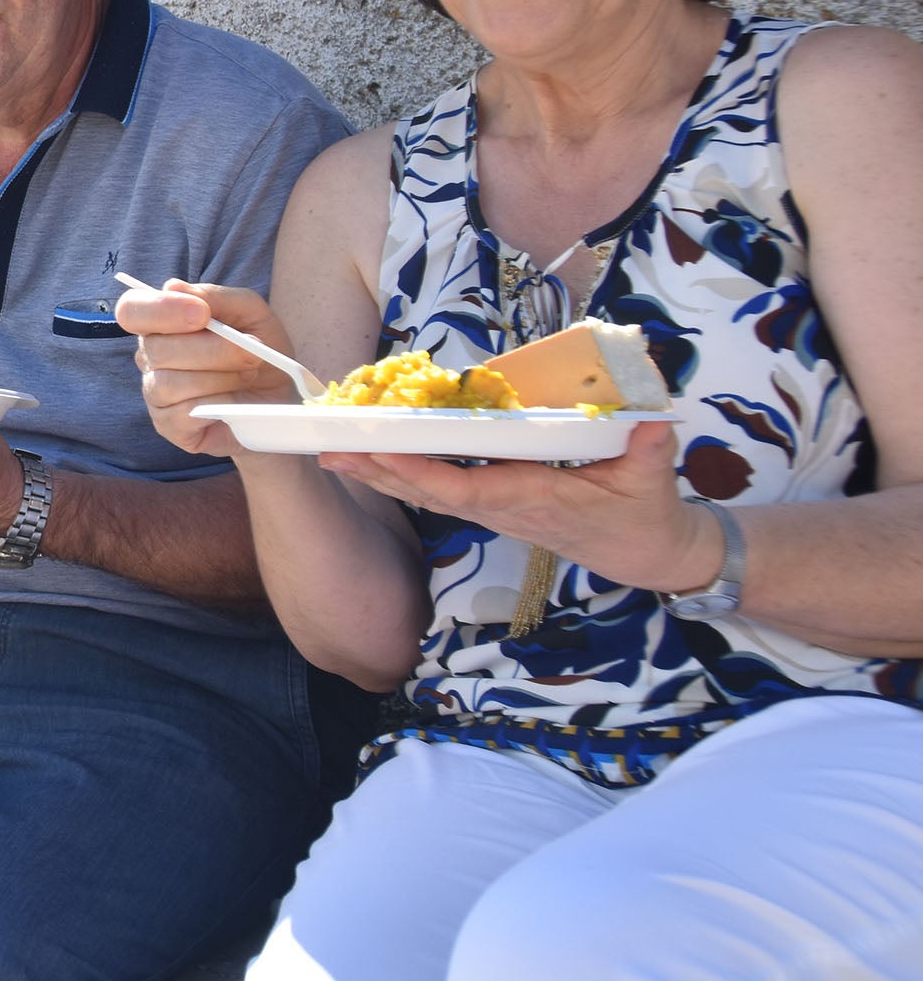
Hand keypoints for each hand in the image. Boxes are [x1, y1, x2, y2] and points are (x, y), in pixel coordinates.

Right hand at [119, 280, 297, 457]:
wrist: (279, 402)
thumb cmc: (261, 353)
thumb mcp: (252, 314)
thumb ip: (217, 297)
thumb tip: (173, 287)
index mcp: (162, 323)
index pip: (132, 310)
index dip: (160, 309)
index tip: (202, 315)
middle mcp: (151, 356)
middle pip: (157, 348)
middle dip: (213, 349)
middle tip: (252, 350)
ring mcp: (156, 393)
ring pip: (168, 383)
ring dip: (219, 377)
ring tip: (246, 375)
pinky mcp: (168, 425)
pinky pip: (181, 414)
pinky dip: (216, 404)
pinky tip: (233, 402)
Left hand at [319, 421, 721, 592]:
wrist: (647, 554)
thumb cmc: (645, 516)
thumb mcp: (652, 484)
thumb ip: (649, 452)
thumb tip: (650, 425)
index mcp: (530, 500)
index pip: (464, 489)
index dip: (421, 474)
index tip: (382, 453)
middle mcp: (500, 506)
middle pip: (427, 491)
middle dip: (377, 470)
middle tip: (328, 449)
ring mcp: (492, 508)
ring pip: (425, 492)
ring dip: (378, 473)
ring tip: (330, 452)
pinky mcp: (492, 503)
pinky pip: (438, 489)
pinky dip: (401, 473)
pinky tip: (368, 460)